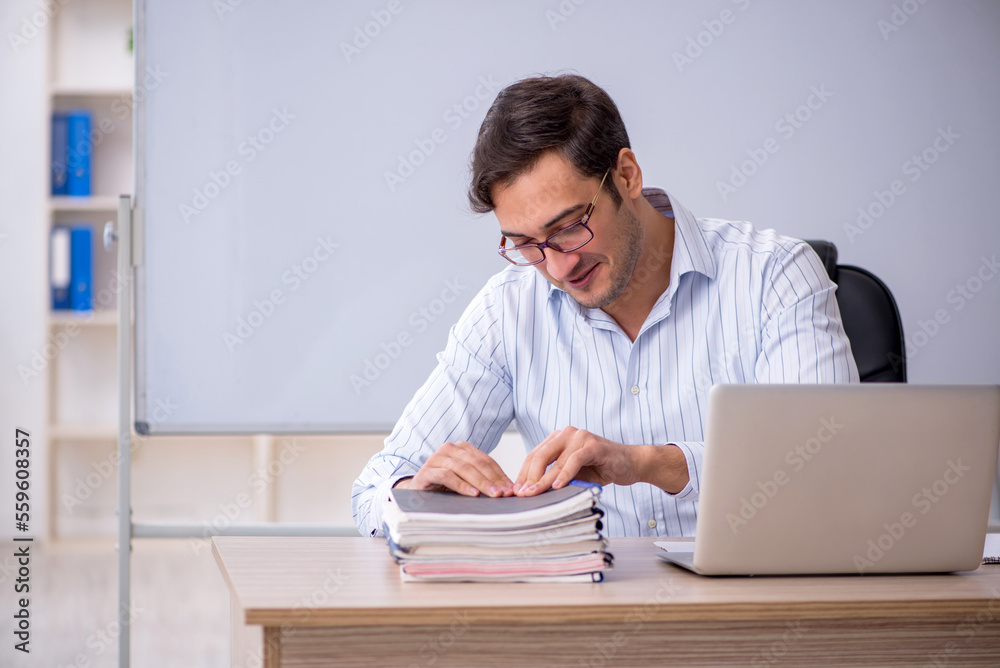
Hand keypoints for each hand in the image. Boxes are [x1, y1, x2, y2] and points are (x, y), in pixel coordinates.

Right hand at [394, 441, 513, 496]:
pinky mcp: (426, 471)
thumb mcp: (466, 481)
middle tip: (505, 493)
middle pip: (476, 463)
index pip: (486, 460)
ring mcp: (436, 458)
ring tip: (493, 494)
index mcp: (461, 448)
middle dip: (493, 479)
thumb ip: (483, 480)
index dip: (500, 474)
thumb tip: (509, 489)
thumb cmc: (445, 487)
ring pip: (464, 468)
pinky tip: (473, 494)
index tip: (511, 488)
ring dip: (480, 482)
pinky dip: (461, 485)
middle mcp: (449, 449)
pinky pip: (447, 476)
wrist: (417, 492)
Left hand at [514, 427, 640, 495]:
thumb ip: (555, 477)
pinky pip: (574, 460)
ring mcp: (580, 437)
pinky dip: (565, 474)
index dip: (523, 474)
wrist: (630, 463)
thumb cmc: (600, 469)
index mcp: (557, 439)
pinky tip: (557, 487)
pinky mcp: (593, 445)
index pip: (533, 456)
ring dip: (543, 480)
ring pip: (555, 460)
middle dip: (528, 477)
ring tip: (534, 494)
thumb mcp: (573, 474)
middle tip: (521, 495)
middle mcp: (566, 434)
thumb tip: (532, 493)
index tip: (516, 492)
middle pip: (539, 456)